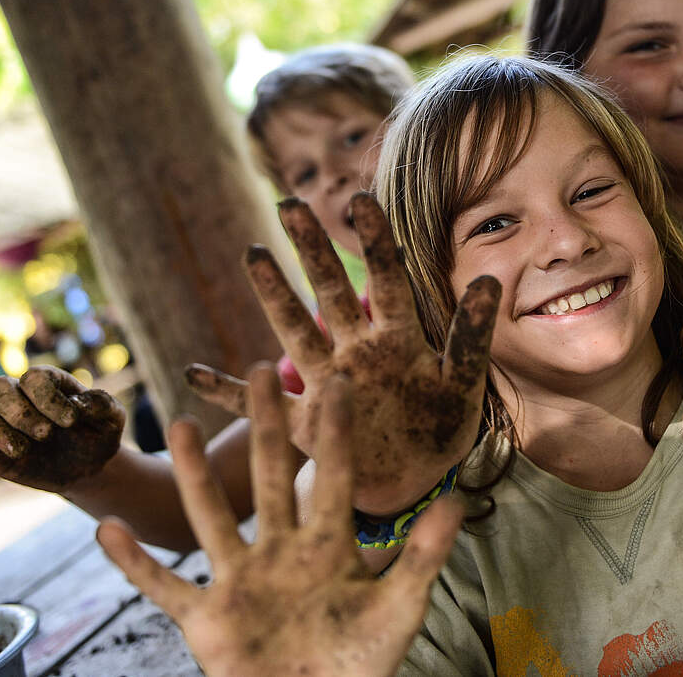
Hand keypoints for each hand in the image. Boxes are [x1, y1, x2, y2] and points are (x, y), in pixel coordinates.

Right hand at [0, 365, 123, 491]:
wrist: (89, 467)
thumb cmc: (99, 434)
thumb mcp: (113, 418)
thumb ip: (102, 404)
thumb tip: (77, 402)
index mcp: (48, 382)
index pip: (33, 377)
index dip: (48, 398)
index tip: (71, 422)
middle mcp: (19, 397)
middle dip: (18, 412)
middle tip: (45, 435)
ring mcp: (0, 423)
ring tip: (22, 451)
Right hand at [98, 371, 461, 676]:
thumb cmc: (361, 663)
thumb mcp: (399, 608)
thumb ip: (423, 556)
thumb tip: (456, 501)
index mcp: (329, 547)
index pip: (334, 478)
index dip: (335, 433)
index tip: (337, 380)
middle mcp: (281, 551)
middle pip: (271, 480)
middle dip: (268, 427)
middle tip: (262, 369)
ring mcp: (241, 582)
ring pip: (212, 519)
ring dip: (194, 476)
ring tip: (180, 426)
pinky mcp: (207, 620)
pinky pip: (164, 589)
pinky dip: (134, 565)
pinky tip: (105, 530)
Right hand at [188, 192, 498, 514]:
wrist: (415, 484)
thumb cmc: (441, 429)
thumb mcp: (463, 384)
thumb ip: (471, 335)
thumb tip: (490, 277)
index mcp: (399, 340)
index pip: (386, 280)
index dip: (374, 241)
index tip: (360, 199)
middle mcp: (357, 351)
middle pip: (330, 293)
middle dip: (312, 249)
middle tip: (290, 205)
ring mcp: (327, 383)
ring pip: (294, 331)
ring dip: (274, 295)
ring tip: (254, 254)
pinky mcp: (305, 423)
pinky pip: (260, 406)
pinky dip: (226, 393)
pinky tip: (193, 375)